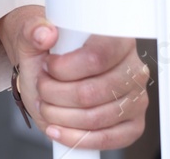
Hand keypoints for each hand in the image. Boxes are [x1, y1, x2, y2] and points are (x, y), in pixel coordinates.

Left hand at [0, 4, 150, 150]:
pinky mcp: (133, 125)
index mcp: (116, 40)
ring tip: (46, 104)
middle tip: (42, 86)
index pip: (97, 57)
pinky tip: (57, 128)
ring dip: (60, 115)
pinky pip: (108, 139)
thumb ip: (32, 30)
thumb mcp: (32, 37)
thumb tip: (44, 33)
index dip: (65, 67)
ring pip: (96, 117)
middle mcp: (133, 70)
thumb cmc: (47, 54)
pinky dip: (76, 137)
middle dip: (55, 93)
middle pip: (92, 92)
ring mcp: (137, 100)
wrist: (49, 73)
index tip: (48, 66)